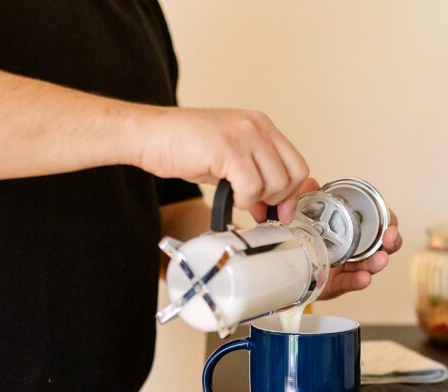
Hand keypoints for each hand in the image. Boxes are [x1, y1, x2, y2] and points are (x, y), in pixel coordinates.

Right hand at [133, 106, 308, 222]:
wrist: (149, 134)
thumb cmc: (182, 146)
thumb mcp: (229, 162)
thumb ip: (256, 178)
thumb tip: (276, 208)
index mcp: (260, 125)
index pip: (297, 164)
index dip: (292, 193)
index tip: (280, 210)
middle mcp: (256, 126)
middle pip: (293, 175)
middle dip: (277, 200)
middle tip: (257, 207)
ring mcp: (243, 135)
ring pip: (275, 183)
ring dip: (257, 200)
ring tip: (235, 196)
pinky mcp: (228, 149)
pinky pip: (252, 188)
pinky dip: (242, 200)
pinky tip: (227, 195)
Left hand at [303, 178, 401, 300]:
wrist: (289, 270)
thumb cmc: (308, 243)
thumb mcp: (307, 220)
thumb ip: (309, 200)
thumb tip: (311, 182)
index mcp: (356, 233)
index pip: (380, 225)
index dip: (389, 222)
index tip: (390, 218)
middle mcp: (357, 252)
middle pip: (382, 246)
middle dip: (392, 242)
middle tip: (391, 237)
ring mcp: (349, 269)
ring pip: (369, 266)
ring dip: (377, 263)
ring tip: (380, 260)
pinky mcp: (338, 285)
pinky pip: (350, 283)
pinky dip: (358, 281)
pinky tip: (364, 278)